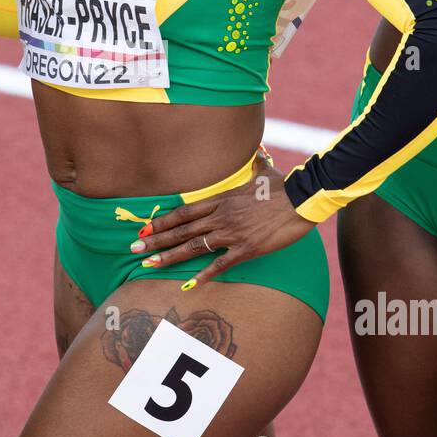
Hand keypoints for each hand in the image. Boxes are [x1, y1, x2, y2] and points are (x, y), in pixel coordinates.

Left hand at [129, 150, 314, 287]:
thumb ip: (256, 164)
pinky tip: (189, 284)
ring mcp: (232, 232)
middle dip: (156, 240)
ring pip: (194, 246)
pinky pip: (221, 263)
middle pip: (181, 229)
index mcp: (222, 199)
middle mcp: (221, 216)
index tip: (145, 227)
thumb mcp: (265, 171)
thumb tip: (258, 152)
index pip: (184, 211)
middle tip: (134, 248)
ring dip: (169, 256)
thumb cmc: (284, 185)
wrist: (302, 198)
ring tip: (148, 264)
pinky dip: (204, 275)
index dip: (163, 220)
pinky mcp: (247, 248)